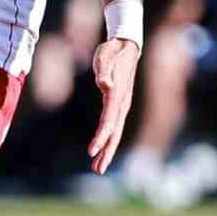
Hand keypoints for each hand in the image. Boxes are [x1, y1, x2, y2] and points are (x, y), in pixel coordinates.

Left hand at [88, 36, 141, 173]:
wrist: (125, 46)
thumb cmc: (112, 51)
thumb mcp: (105, 57)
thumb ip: (104, 71)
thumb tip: (105, 84)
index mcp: (117, 95)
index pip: (108, 121)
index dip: (101, 137)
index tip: (91, 151)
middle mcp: (121, 104)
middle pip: (114, 132)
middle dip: (106, 152)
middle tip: (97, 169)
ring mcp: (121, 105)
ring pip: (115, 132)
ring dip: (107, 150)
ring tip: (97, 167)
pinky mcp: (118, 105)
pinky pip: (113, 126)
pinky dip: (107, 139)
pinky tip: (100, 148)